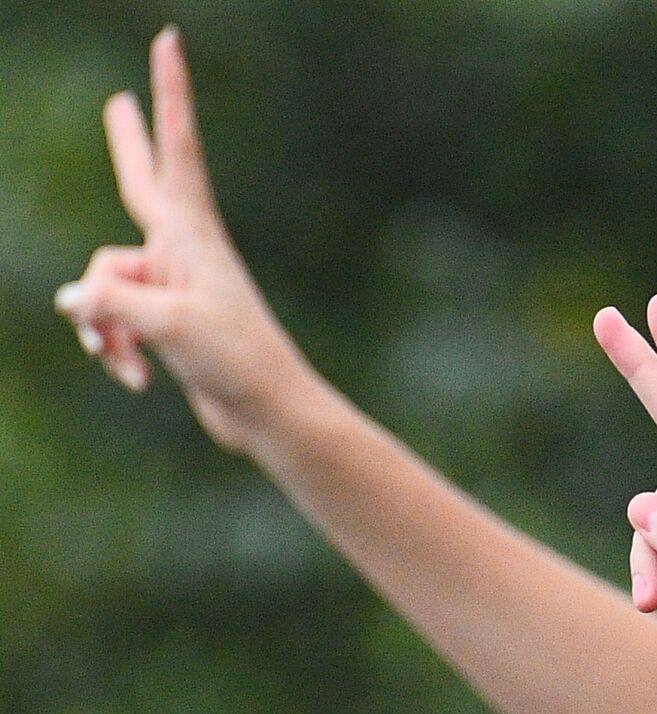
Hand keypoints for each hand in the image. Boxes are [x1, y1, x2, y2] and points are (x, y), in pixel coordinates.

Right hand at [53, 26, 310, 453]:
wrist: (265, 410)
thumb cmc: (233, 360)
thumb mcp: (165, 324)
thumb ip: (108, 301)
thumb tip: (71, 299)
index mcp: (192, 233)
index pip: (176, 147)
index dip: (169, 93)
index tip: (169, 40)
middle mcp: (182, 250)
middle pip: (140, 184)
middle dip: (125, 145)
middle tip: (118, 102)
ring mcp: (173, 284)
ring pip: (102, 285)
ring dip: (103, 328)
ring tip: (133, 360)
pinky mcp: (166, 319)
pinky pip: (112, 322)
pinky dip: (115, 350)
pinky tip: (138, 379)